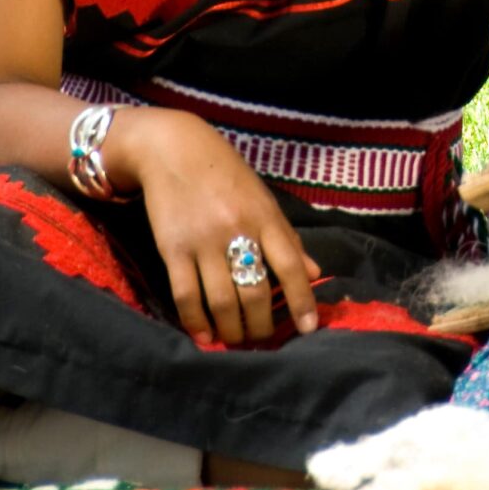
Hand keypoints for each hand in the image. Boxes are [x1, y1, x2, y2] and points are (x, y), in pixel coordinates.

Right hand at [118, 111, 321, 346]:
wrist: (173, 149)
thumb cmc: (225, 175)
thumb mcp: (263, 199)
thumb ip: (287, 237)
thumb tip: (315, 271)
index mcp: (265, 217)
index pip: (290, 266)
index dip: (301, 300)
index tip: (308, 328)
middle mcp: (237, 230)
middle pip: (254, 292)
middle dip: (261, 325)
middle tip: (262, 339)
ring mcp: (203, 241)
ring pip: (222, 301)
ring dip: (232, 330)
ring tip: (236, 340)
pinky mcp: (173, 249)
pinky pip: (186, 295)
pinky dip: (196, 322)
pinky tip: (204, 336)